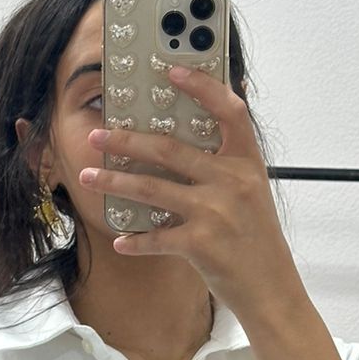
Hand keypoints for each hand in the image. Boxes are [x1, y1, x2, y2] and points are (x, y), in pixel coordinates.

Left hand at [77, 67, 300, 321]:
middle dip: (126, 141)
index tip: (170, 70)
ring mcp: (216, 212)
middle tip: (97, 134)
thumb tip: (203, 130)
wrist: (271, 288)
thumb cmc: (257, 239)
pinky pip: (156, 237)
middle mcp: (233, 181)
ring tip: (87, 176)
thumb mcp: (253, 192)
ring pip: (152, 189)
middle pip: (170, 150)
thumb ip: (229, 163)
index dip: (201, 87)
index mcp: (247, 162)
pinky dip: (135, 240)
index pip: (228, 111)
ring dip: (114, 182)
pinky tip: (119, 240)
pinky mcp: (201, 244)